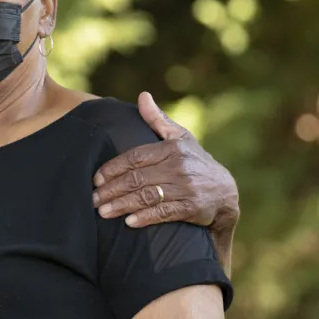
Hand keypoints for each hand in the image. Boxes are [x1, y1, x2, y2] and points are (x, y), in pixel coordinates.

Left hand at [92, 92, 239, 230]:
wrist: (225, 192)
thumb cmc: (194, 161)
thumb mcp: (180, 137)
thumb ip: (158, 120)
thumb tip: (143, 96)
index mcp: (172, 149)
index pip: (136, 157)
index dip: (113, 168)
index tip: (96, 178)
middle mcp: (179, 167)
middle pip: (137, 178)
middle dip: (112, 189)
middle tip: (93, 199)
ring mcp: (186, 188)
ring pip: (147, 196)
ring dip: (123, 205)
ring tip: (103, 212)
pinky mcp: (192, 208)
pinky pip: (164, 213)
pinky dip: (146, 218)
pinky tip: (129, 222)